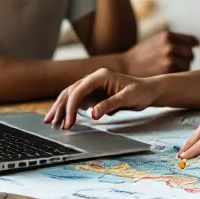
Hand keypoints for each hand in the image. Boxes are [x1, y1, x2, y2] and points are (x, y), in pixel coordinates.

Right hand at [44, 69, 162, 129]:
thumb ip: (110, 104)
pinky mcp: (94, 95)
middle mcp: (93, 79)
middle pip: (71, 92)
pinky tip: (62, 118)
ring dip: (60, 108)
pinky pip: (77, 101)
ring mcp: (92, 86)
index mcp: (100, 76)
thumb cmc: (140, 92)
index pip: (79, 90)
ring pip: (71, 96)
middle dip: (60, 107)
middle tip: (51, 123)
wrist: (148, 91)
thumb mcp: (127, 98)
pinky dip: (68, 110)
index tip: (68, 122)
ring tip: (51, 122)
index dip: (71, 106)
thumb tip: (93, 114)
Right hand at [120, 31, 199, 76]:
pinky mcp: (169, 70)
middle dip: (186, 60)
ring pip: (187, 65)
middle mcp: (170, 44)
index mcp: (167, 36)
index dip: (192, 48)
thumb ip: (172, 41)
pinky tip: (168, 77)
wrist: (123, 68)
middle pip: (190, 54)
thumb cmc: (139, 57)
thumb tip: (197, 43)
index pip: (192, 41)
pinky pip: (182, 74)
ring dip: (182, 69)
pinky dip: (178, 76)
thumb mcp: (155, 41)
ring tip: (169, 72)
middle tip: (175, 66)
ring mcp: (170, 57)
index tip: (190, 53)